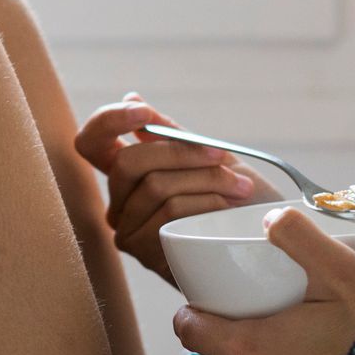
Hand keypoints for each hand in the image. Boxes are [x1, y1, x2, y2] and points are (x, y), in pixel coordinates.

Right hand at [73, 93, 284, 283]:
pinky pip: (171, 216)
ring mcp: (129, 233)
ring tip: (241, 188)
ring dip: (208, 180)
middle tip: (222, 156)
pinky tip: (229, 210)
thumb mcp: (209, 157)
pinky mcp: (148, 257)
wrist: (263, 244)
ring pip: (157, 188)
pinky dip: (207, 205)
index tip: (144, 112)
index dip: (109, 121)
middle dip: (182, 153)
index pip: (91, 142)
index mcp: (128, 175)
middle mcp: (119, 205)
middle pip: (129, 163)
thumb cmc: (236, 200)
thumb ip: (172, 134)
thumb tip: (132, 97)